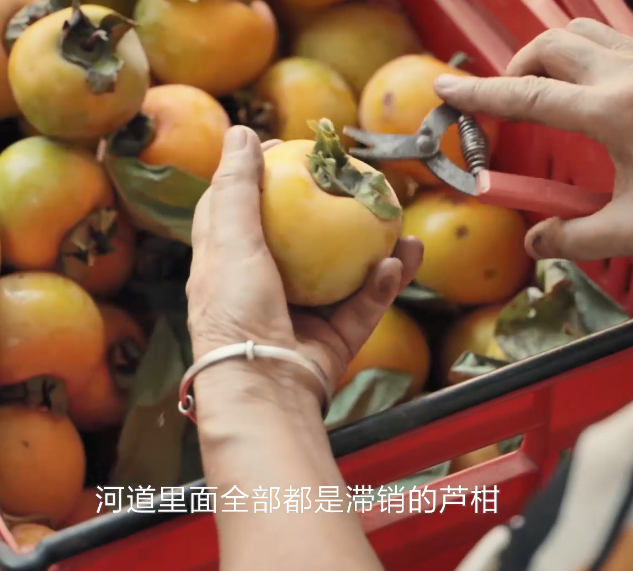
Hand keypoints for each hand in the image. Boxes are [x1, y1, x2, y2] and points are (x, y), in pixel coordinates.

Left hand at [186, 126, 423, 403]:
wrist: (263, 390)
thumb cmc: (235, 311)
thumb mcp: (229, 239)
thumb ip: (237, 188)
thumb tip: (241, 131)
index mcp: (229, 263)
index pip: (243, 208)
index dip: (267, 176)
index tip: (299, 150)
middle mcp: (264, 286)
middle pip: (305, 238)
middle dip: (338, 211)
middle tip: (365, 183)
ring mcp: (301, 314)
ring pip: (346, 272)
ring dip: (377, 248)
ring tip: (404, 225)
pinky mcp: (332, 340)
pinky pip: (364, 305)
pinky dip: (383, 283)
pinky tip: (401, 260)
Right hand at [434, 18, 632, 260]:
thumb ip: (576, 238)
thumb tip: (537, 240)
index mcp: (615, 114)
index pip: (530, 96)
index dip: (481, 95)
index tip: (449, 89)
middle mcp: (628, 77)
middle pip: (549, 47)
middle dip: (513, 71)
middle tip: (501, 104)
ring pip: (576, 33)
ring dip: (544, 56)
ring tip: (533, 91)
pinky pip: (603, 40)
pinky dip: (575, 55)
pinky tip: (575, 86)